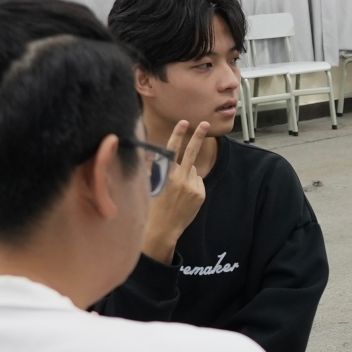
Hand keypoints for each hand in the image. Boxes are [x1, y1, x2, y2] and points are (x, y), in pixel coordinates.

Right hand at [144, 120, 210, 261]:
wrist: (162, 228)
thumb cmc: (151, 206)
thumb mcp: (147, 185)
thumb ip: (152, 168)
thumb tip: (153, 153)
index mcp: (164, 174)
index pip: (172, 149)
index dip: (178, 134)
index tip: (183, 123)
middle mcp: (179, 178)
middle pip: (192, 152)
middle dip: (198, 136)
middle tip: (204, 124)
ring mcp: (192, 186)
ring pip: (192, 170)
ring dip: (187, 173)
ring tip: (176, 189)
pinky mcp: (200, 194)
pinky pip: (198, 181)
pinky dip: (193, 184)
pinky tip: (183, 196)